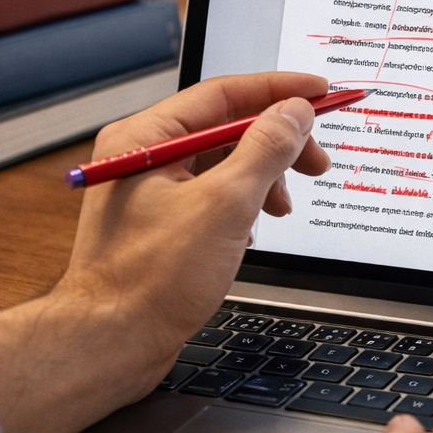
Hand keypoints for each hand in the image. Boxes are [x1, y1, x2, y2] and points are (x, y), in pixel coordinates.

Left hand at [0, 71, 329, 432]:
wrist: (113, 342)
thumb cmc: (150, 280)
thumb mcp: (224, 206)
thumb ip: (265, 150)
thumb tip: (294, 113)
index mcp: (145, 137)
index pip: (223, 94)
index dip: (278, 91)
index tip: (319, 92)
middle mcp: (143, 156)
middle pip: (227, 128)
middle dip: (277, 144)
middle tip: (316, 162)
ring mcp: (151, 190)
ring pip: (224, 164)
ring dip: (264, 178)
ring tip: (284, 206)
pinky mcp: (162, 222)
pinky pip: (214, 195)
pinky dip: (244, 205)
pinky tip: (254, 229)